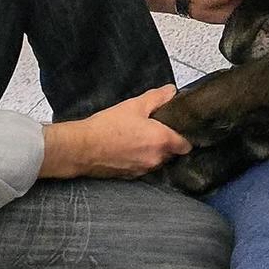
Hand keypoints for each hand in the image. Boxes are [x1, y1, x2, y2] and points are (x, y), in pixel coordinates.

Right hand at [39, 85, 192, 178]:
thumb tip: (171, 91)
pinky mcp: (131, 176)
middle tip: (154, 130)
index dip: (183, 136)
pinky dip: (139, 159)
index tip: (177, 129)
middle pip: (172, 153)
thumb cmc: (106, 127)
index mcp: (162, 141)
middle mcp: (156, 158)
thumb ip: (157, 98)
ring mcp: (144, 169)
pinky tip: (128, 148)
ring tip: (138, 139)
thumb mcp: (134, 105)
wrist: (82, 148)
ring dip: (153, 152)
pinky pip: (143, 167)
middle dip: (167, 143)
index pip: (186, 145)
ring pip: (157, 161)